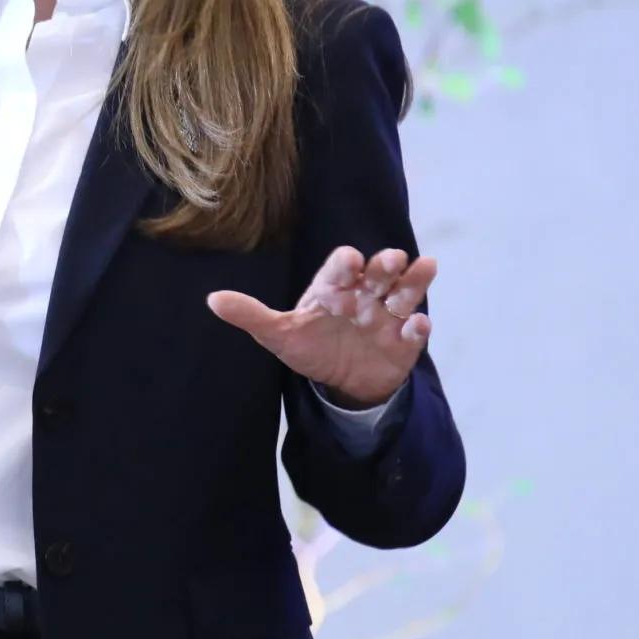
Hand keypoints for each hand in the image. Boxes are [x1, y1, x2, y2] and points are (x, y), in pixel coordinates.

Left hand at [207, 247, 434, 409]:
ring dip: (414, 281)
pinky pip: (415, 331)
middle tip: (392, 258)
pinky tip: (420, 325)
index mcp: (333, 288)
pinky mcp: (404, 341)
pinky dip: (419, 327)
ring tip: (426, 267)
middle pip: (376, 275)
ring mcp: (387, 316)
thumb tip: (212, 300)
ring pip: (404, 293)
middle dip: (384, 266)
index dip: (344, 264)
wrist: (343, 379)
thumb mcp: (279, 334)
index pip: (339, 270)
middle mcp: (364, 295)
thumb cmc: (311, 345)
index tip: (349, 259)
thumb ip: (250, 315)